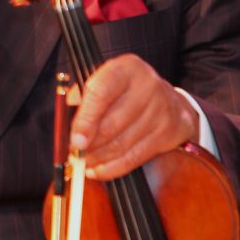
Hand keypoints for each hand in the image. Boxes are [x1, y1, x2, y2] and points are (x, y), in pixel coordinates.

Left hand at [68, 54, 197, 179]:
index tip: (74, 141)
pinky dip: (113, 168)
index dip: (85, 120)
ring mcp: (161, 110)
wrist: (171, 102)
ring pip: (122, 144)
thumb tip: (68, 124)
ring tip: (84, 163)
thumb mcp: (105, 82)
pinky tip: (99, 170)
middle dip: (89, 145)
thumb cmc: (127, 92)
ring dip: (98, 158)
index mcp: (126, 68)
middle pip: (111, 124)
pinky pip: (135, 157)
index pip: (100, 94)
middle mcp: (147, 85)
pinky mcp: (167, 132)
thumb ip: (83, 97)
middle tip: (75, 155)